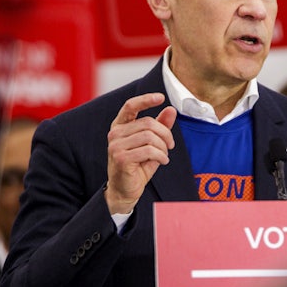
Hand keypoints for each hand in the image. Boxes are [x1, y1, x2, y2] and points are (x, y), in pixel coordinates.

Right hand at [105, 93, 176, 213]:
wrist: (125, 190)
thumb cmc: (138, 165)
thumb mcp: (152, 143)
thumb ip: (160, 126)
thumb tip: (171, 109)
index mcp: (120, 126)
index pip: (131, 105)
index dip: (145, 99)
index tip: (161, 97)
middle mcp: (115, 133)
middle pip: (148, 123)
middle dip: (165, 134)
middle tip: (171, 145)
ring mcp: (115, 146)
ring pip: (150, 136)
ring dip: (163, 146)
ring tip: (165, 155)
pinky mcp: (121, 158)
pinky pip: (148, 150)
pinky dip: (161, 155)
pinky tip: (163, 161)